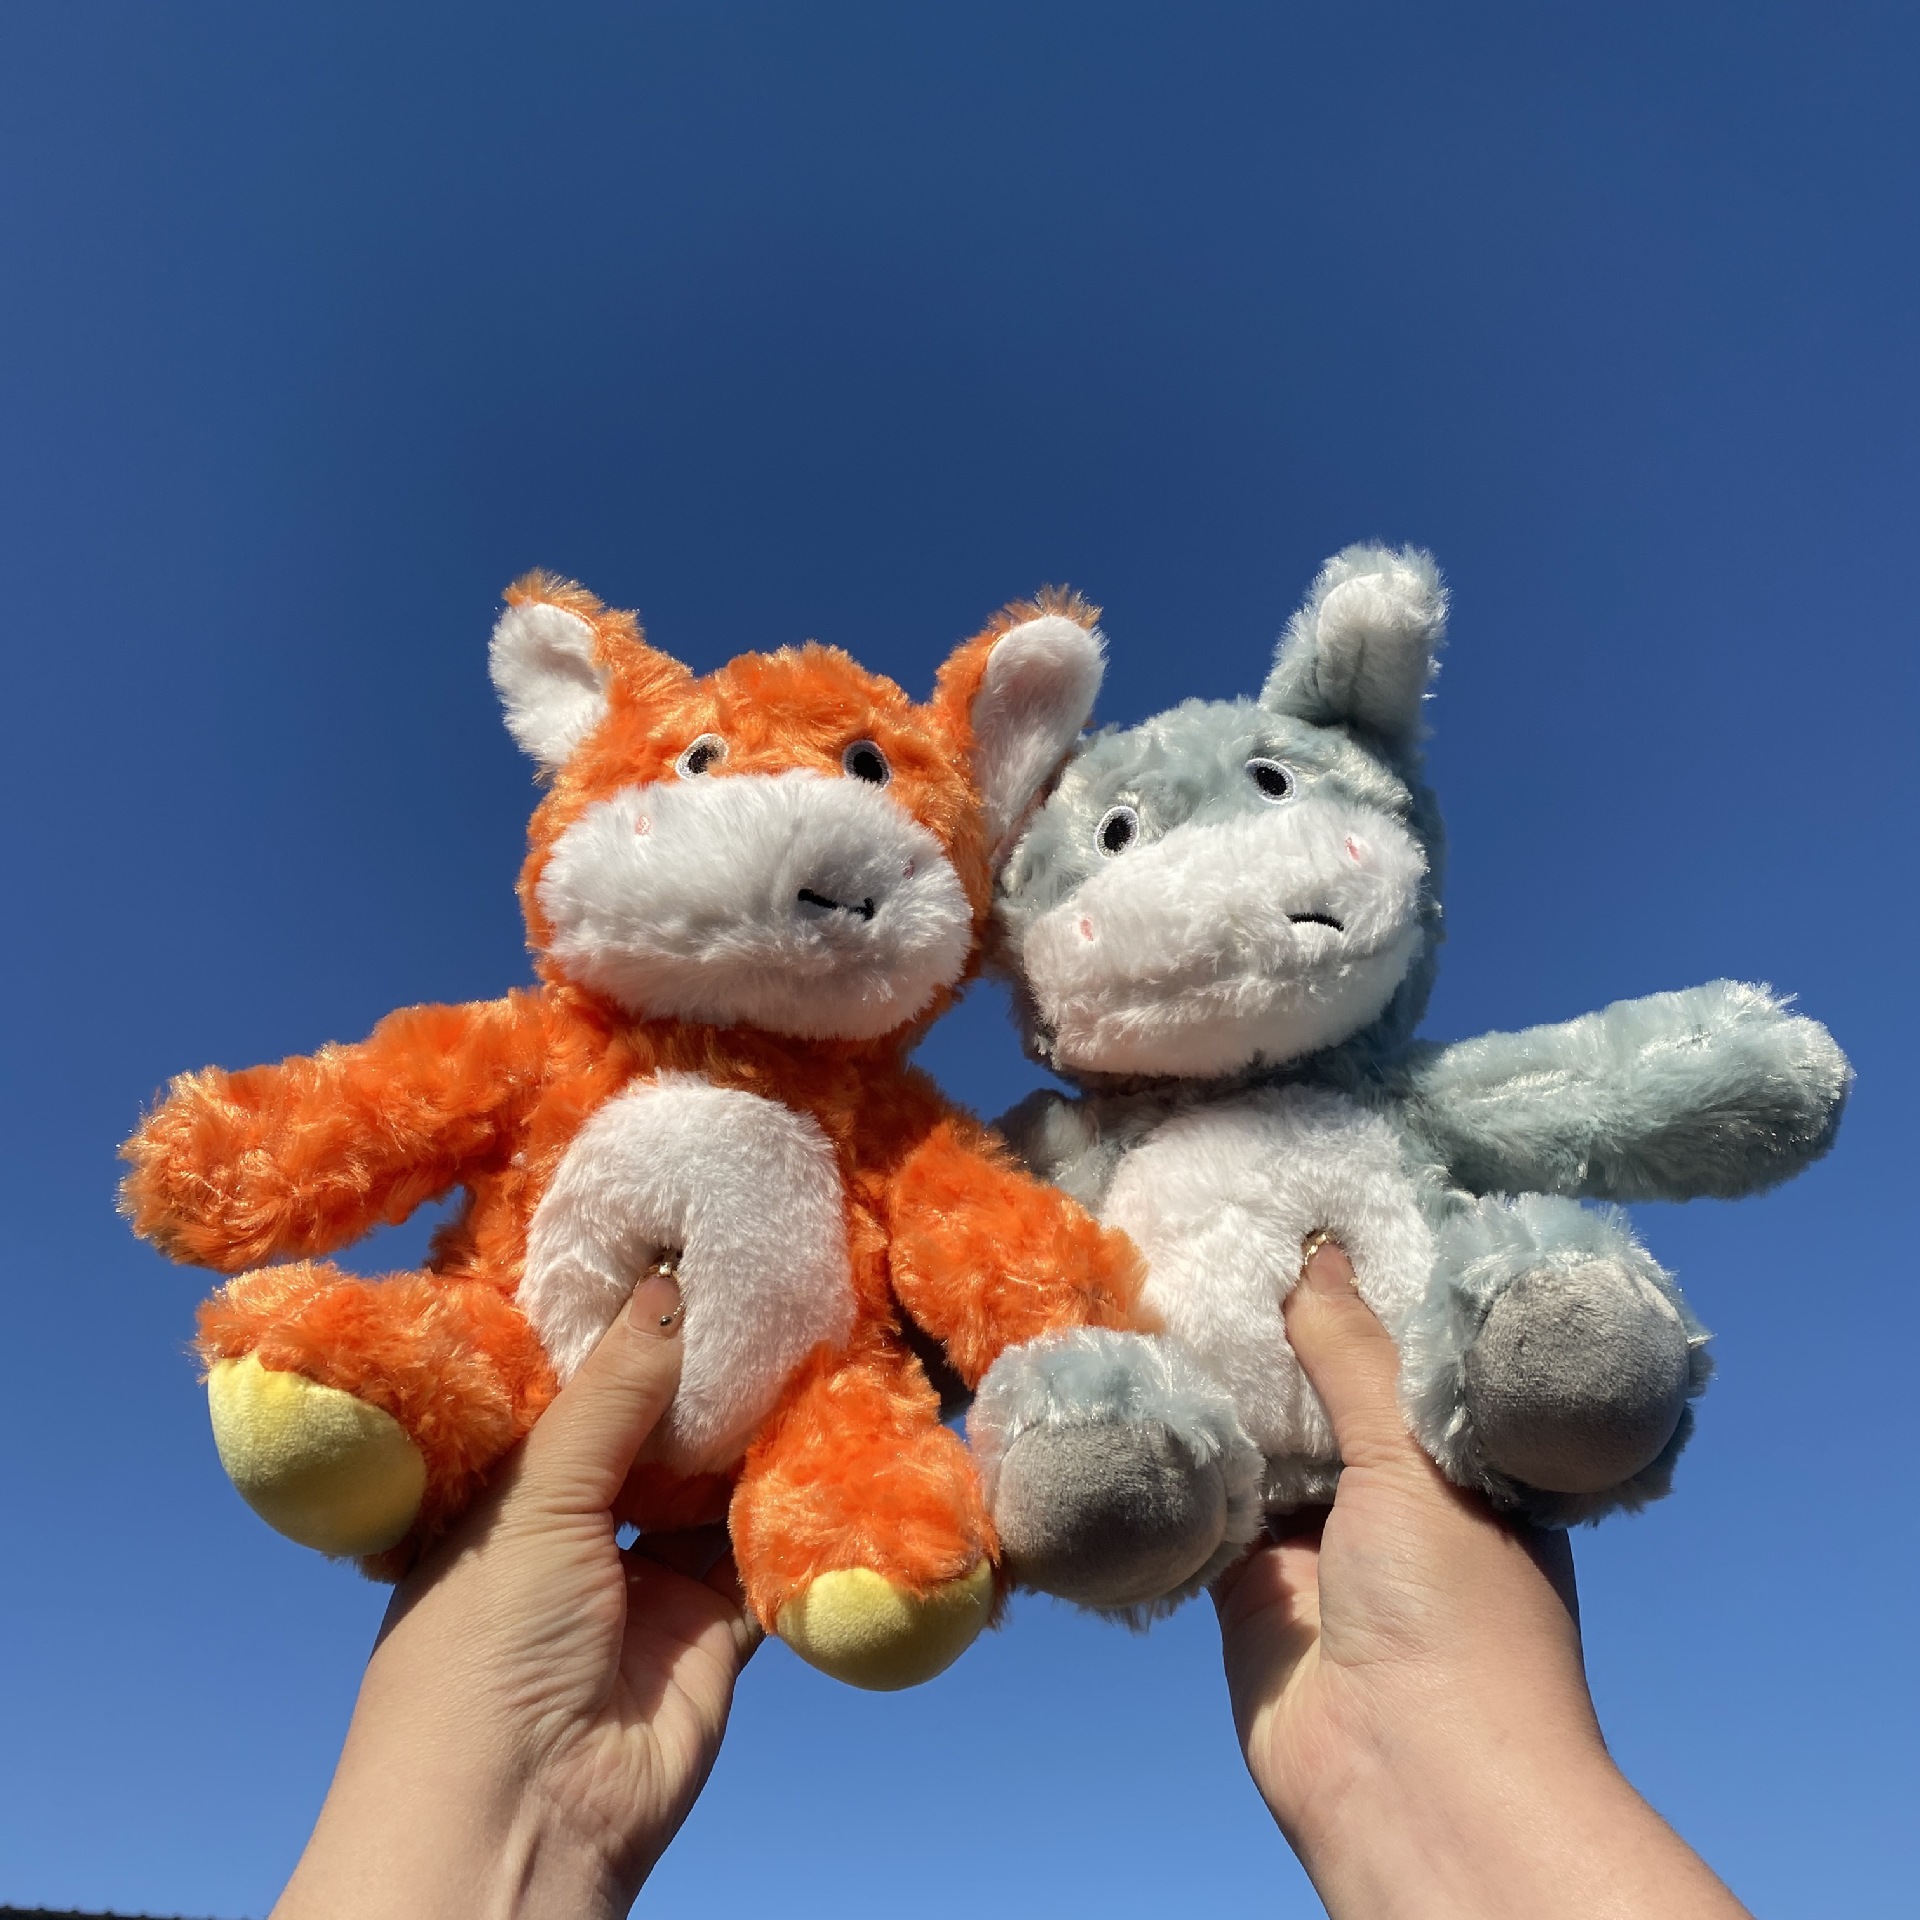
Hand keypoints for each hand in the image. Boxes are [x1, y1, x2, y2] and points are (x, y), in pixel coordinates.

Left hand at [274, 1269, 758, 1919]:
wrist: (519, 1830)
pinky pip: (763, 1552)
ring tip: (810, 1335)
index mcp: (505, 1494)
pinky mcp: (714, 1631)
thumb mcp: (535, 1501)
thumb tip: (668, 1282)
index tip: (676, 1248)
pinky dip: (795, 1504)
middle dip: (703, 1374)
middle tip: (765, 1284)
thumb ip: (613, 1393)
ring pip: (712, 1485)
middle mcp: (574, 1530)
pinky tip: (833, 1432)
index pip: (570, 1389)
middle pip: (652, 1432)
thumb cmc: (482, 1653)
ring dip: (755, 1430)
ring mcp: (645, 1582)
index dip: (619, 1327)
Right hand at [1215, 1239, 1748, 1919]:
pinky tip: (1135, 1379)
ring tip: (1162, 1283)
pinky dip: (1176, 1455)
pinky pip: (1204, 1501)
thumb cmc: (1457, 1613)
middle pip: (1323, 1392)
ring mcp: (1318, 1542)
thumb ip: (1356, 1354)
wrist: (1408, 1779)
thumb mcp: (1414, 1459)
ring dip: (1220, 1387)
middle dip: (1275, 1331)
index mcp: (1461, 1460)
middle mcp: (1393, 1495)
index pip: (1406, 1353)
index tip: (1310, 1213)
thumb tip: (1321, 1255)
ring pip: (1257, 1442)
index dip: (1361, 1289)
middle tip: (1215, 1234)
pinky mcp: (1247, 1585)